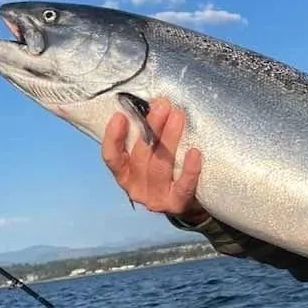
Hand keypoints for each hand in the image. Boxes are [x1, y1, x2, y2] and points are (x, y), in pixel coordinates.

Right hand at [101, 97, 206, 220]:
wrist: (190, 204)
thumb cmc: (169, 172)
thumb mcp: (152, 156)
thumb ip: (148, 137)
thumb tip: (154, 103)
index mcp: (125, 174)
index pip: (112, 157)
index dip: (113, 137)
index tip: (120, 116)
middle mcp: (136, 187)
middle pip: (141, 155)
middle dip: (151, 127)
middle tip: (162, 105)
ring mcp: (155, 198)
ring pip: (161, 166)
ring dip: (169, 139)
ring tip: (178, 116)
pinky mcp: (176, 204)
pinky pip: (183, 186)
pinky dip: (189, 169)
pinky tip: (195, 152)